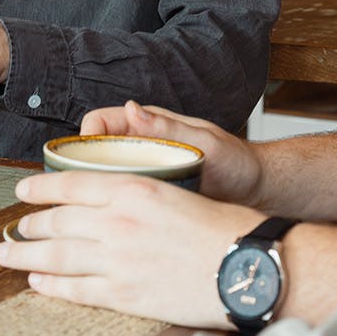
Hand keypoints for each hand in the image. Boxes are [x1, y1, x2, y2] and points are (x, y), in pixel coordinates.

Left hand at [0, 170, 263, 327]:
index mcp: (132, 187)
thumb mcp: (173, 189)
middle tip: (14, 227)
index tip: (22, 190)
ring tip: (8, 254)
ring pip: (59, 254)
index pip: (70, 183)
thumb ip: (134, 191)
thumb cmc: (220, 226)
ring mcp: (118, 259)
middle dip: (30, 224)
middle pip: (58, 220)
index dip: (40, 188)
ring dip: (27, 254)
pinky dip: (52, 284)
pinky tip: (37, 281)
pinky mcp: (125, 294)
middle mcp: (118, 220)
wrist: (247, 267)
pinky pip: (77, 288)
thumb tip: (106, 197)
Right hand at [81, 101, 264, 207]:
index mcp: (145, 125)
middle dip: (81, 170)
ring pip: (103, 178)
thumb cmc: (234, 161)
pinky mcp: (147, 196)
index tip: (83, 160)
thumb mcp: (203, 142)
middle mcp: (137, 147)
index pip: (99, 122)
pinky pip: (120, 200)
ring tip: (99, 215)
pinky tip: (117, 227)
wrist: (254, 192)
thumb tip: (130, 108)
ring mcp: (141, 172)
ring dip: (96, 192)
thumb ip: (166, 127)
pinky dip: (113, 210)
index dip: (84, 138)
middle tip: (85, 196)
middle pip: (93, 152)